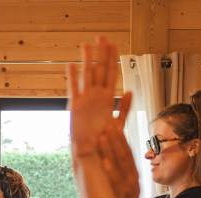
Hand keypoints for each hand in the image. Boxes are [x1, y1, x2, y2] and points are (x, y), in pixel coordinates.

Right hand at [68, 36, 131, 156]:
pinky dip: (72, 77)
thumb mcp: (118, 124)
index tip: (113, 43)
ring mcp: (85, 101)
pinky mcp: (76, 107)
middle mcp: (95, 97)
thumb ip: (123, 108)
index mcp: (106, 99)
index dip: (111, 58)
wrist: (93, 156)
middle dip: (100, 53)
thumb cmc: (104, 143)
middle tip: (101, 37)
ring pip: (87, 76)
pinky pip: (74, 89)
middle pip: (99, 70)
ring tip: (86, 45)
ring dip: (86, 60)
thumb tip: (129, 91)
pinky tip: (71, 65)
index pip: (110, 73)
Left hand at [98, 124, 140, 197]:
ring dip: (111, 150)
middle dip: (116, 139)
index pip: (128, 154)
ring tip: (102, 135)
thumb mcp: (127, 186)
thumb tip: (112, 158)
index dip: (121, 139)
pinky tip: (103, 161)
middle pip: (124, 156)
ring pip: (120, 166)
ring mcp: (128, 188)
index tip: (113, 125)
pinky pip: (116, 182)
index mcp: (133, 175)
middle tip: (106, 123)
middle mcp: (132, 180)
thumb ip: (121, 172)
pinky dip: (111, 170)